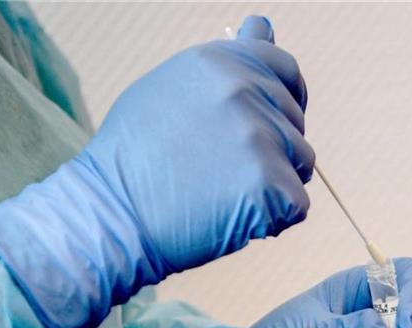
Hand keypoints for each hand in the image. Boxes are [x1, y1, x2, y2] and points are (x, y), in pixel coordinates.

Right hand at [0, 16, 313, 327]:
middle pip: (294, 121)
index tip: (271, 122)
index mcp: (221, 61)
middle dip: (272, 147)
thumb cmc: (133, 157)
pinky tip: (231, 218)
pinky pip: (296, 204)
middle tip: (222, 171)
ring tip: (221, 194)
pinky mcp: (270, 186)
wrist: (110, 217)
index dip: (285, 98)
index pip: (285, 69)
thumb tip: (263, 24)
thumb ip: (228, 61)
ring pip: (300, 162)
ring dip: (273, 181)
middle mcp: (244, 91)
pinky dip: (272, 218)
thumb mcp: (173, 88)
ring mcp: (259, 138)